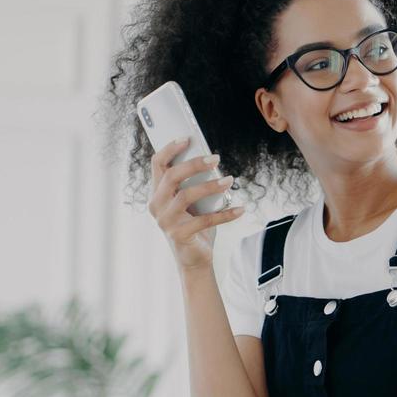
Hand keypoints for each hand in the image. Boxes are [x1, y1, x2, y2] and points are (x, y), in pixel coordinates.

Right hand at [146, 137, 245, 271]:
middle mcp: (156, 205)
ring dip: (211, 186)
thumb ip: (194, 184)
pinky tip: (241, 209)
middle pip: (172, 176)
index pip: (157, 164)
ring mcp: (165, 221)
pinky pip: (205, 220)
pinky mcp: (180, 235)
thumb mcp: (192, 203)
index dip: (170, 149)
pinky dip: (226, 214)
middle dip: (194, 164)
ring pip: (186, 196)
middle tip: (215, 158)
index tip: (187, 138)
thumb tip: (211, 161)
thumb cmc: (195, 225)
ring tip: (230, 180)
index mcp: (157, 193)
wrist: (194, 259)